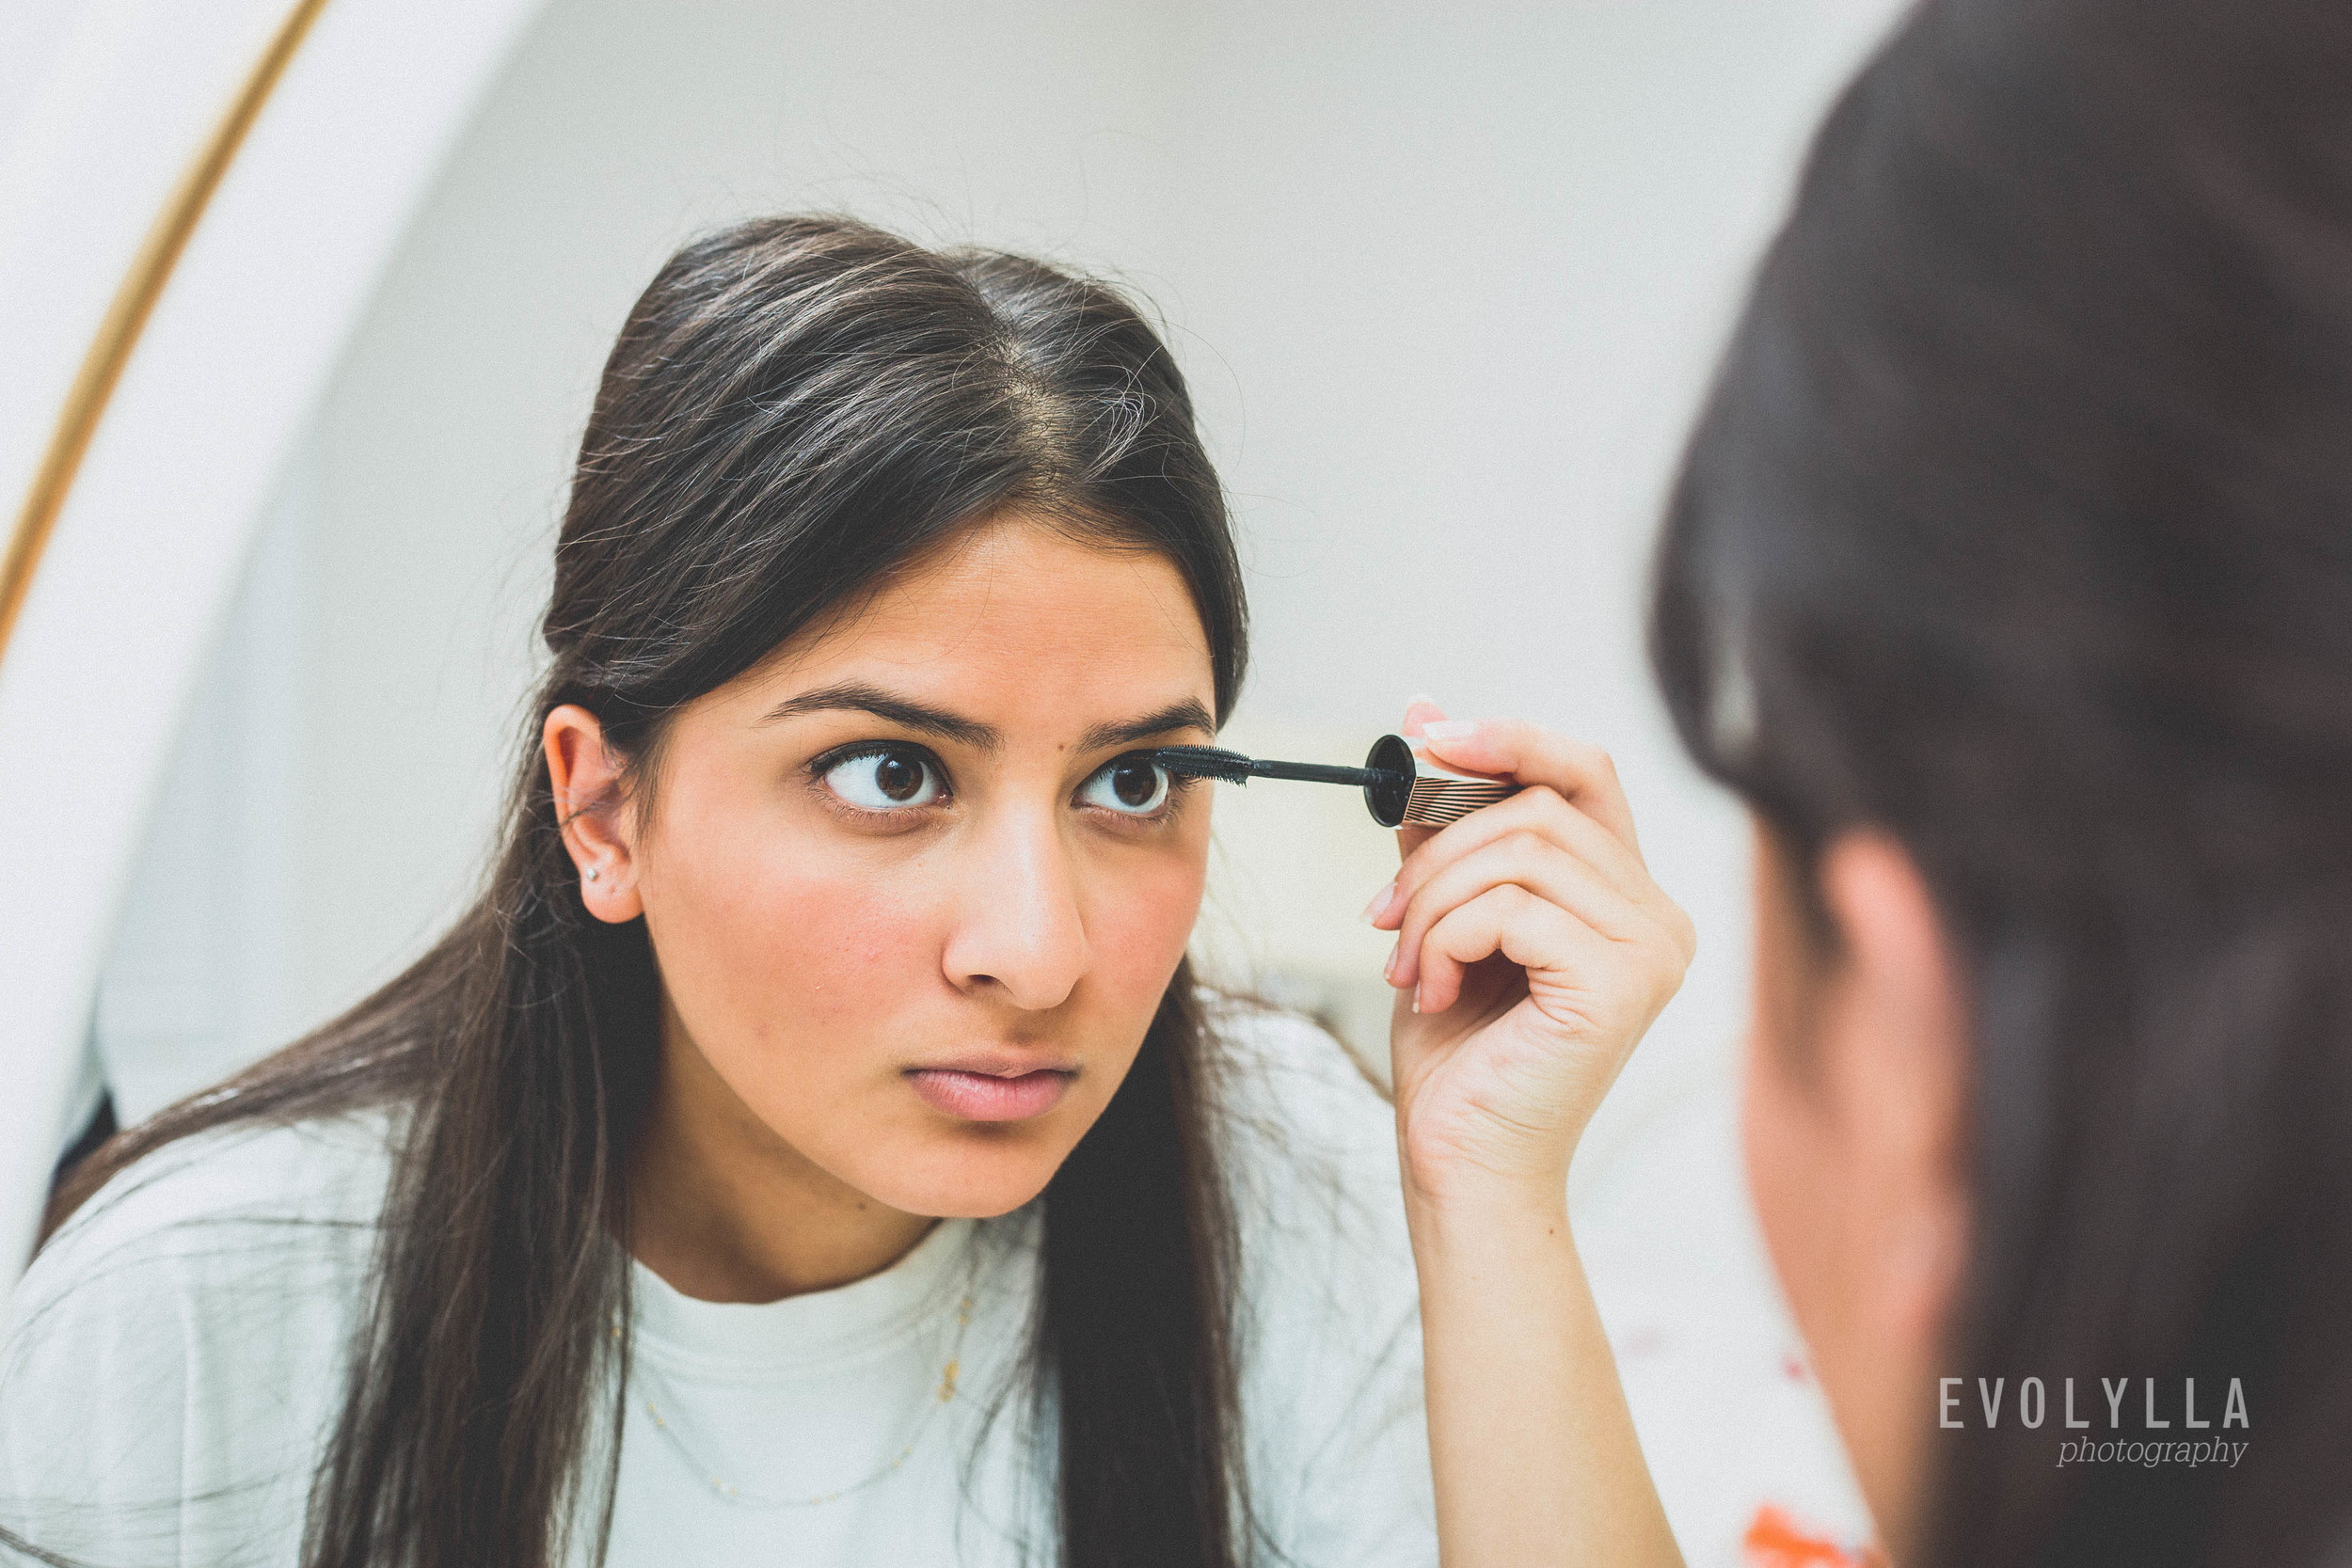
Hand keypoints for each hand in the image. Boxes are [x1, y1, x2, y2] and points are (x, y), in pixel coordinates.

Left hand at [1370, 701, 1695, 1205]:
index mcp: (1627, 895)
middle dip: (1437, 851)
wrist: (1461, 1162)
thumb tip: (1425, 717)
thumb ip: (1448, 825)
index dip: (1509, 739)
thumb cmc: (1460, 1053)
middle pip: (1537, 809)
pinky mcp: (1620, 983)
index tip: (1426, 734)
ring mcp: (1650, 950)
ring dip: (1434, 902)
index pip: (1586, 773)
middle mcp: (1658, 917)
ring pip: (1520, 851)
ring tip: (1408, 966)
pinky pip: (1513, 907)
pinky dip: (1449, 939)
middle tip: (1383, 917)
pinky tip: (1437, 991)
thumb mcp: (1445, 912)